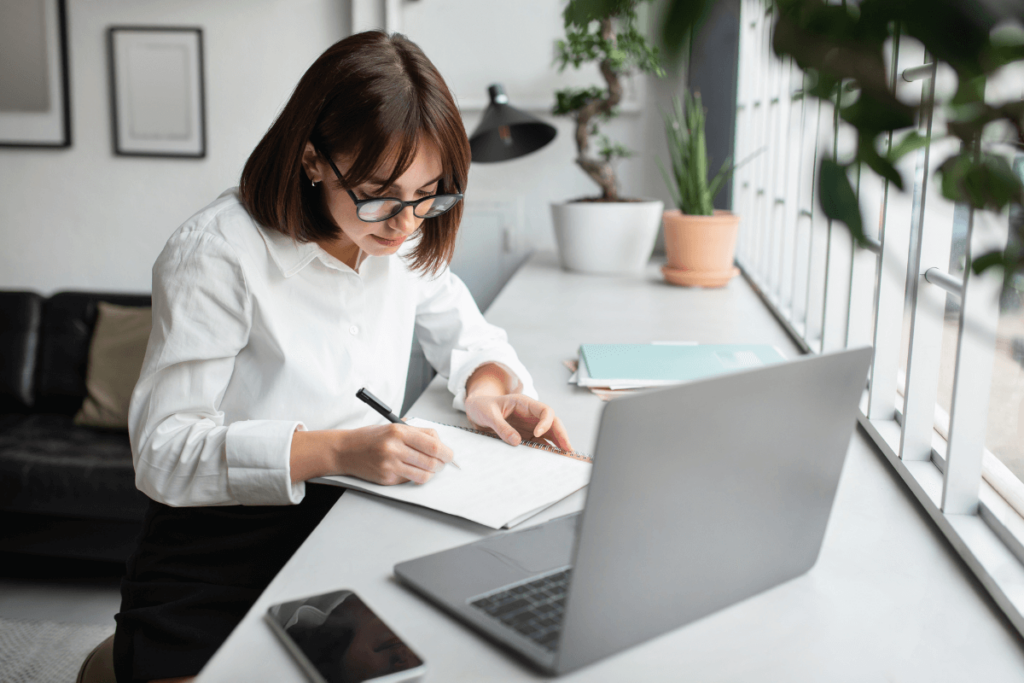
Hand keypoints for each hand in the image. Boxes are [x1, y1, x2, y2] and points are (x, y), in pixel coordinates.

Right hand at [334, 423, 453, 484]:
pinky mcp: (386, 479)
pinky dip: (415, 476)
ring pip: (423, 475)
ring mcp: (389, 465)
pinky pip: (410, 480)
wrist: (345, 450)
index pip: (433, 445)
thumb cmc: (371, 437)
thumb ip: (418, 433)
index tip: (449, 455)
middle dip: (442, 464)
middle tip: (443, 463)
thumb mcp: (394, 427)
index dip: (446, 452)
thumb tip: (441, 444)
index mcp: (398, 432)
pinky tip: (409, 470)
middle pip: (431, 462)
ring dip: (431, 473)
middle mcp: (394, 448)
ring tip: (429, 468)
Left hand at [464, 394, 573, 452]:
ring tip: (564, 456)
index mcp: (524, 404)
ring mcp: (529, 426)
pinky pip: (538, 443)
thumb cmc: (482, 406)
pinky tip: (549, 459)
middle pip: (552, 422)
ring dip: (557, 444)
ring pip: (549, 433)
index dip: (546, 422)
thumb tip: (516, 442)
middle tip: (567, 448)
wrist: (475, 410)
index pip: (544, 410)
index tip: (538, 434)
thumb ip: (501, 427)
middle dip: (561, 434)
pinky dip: (545, 450)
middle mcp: (530, 415)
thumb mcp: (488, 414)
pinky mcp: (525, 436)